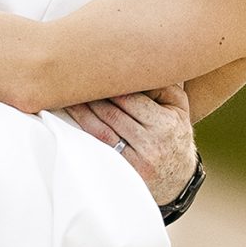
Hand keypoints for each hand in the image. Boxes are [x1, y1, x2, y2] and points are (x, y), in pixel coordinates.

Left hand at [61, 83, 197, 204]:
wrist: (177, 180)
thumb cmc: (174, 136)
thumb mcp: (179, 111)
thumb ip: (163, 87)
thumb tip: (139, 67)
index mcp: (166, 124)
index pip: (130, 98)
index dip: (108, 85)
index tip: (92, 72)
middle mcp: (152, 143)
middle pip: (112, 113)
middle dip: (91, 96)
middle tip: (73, 79)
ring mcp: (136, 160)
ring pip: (101, 129)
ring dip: (81, 111)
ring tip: (66, 95)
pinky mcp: (122, 172)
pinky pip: (98, 147)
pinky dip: (83, 130)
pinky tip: (72, 118)